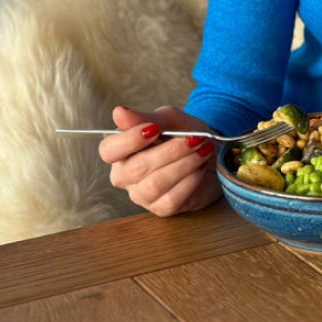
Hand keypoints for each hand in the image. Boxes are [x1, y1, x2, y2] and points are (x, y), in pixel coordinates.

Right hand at [98, 105, 221, 216]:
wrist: (212, 152)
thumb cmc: (186, 134)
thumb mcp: (170, 119)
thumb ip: (145, 117)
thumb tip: (118, 112)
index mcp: (121, 150)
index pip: (108, 150)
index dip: (128, 140)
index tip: (154, 129)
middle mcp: (125, 174)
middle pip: (135, 168)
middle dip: (170, 151)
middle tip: (195, 139)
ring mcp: (141, 194)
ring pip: (154, 185)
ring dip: (183, 164)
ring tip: (202, 151)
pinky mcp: (161, 209)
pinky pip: (170, 199)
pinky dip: (190, 180)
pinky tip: (200, 168)